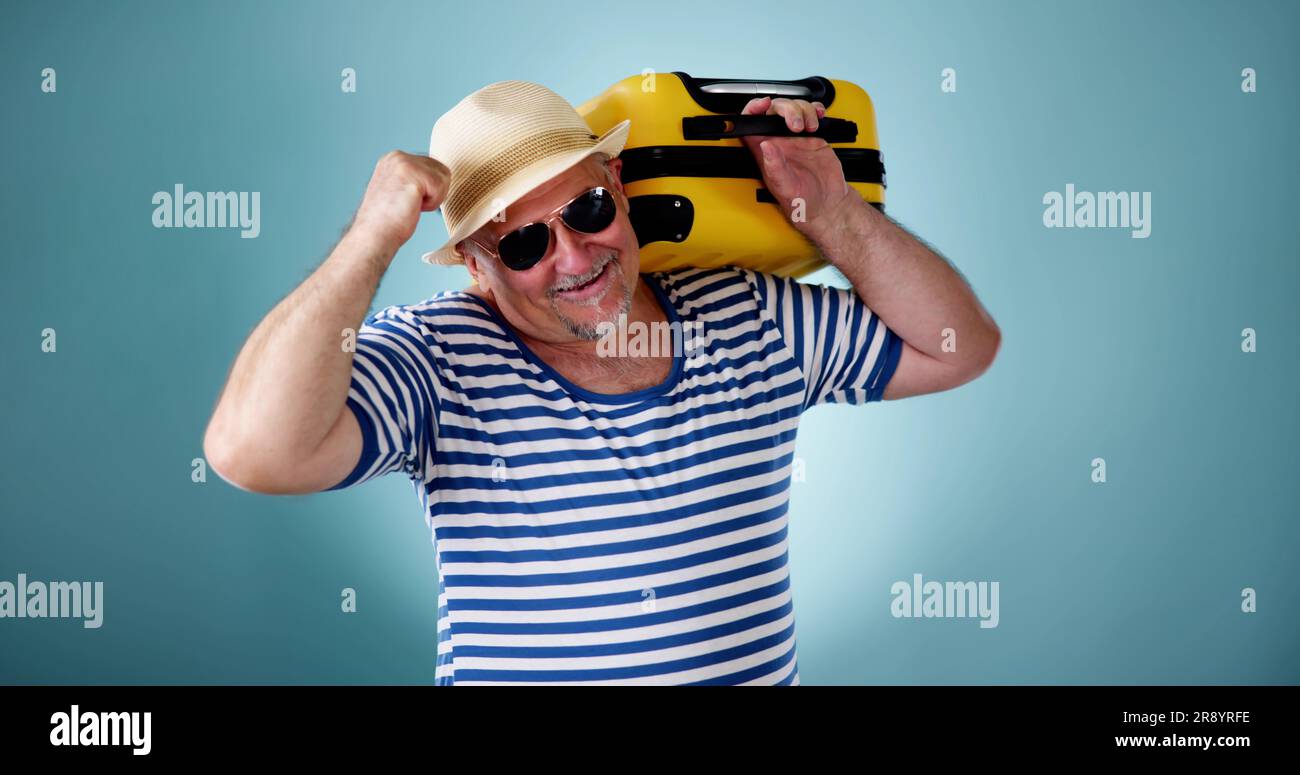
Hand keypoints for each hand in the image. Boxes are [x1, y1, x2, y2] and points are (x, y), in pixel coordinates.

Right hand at [350, 151, 450, 252]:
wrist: (374, 235)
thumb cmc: (388, 221)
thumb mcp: (401, 190)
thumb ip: (416, 178)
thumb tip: (440, 178)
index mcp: (394, 159)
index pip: (433, 165)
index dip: (430, 188)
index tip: (410, 200)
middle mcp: (397, 156)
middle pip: (441, 169)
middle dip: (434, 192)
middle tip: (411, 204)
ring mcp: (403, 162)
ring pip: (444, 177)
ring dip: (433, 198)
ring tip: (411, 205)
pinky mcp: (411, 173)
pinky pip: (440, 187)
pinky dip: (432, 203)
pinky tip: (413, 207)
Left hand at [739, 96, 857, 238]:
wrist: (827, 204)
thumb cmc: (802, 202)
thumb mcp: (786, 188)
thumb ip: (775, 167)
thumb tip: (764, 146)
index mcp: (766, 153)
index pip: (751, 125)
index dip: (753, 109)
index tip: (763, 104)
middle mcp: (779, 142)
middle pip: (774, 110)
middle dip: (787, 109)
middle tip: (797, 125)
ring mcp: (796, 138)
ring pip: (794, 108)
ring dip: (803, 109)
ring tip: (810, 126)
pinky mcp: (813, 136)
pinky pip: (811, 114)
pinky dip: (816, 109)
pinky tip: (818, 117)